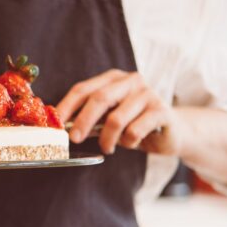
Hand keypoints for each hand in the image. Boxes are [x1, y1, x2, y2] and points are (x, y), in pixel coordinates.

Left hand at [56, 70, 183, 155]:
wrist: (171, 132)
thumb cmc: (133, 123)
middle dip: (83, 121)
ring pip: (116, 118)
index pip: (83, 89)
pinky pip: (135, 130)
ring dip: (107, 139)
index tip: (55, 124)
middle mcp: (131, 81)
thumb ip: (89, 117)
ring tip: (108, 148)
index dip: (66, 106)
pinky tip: (130, 143)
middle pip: (100, 98)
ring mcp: (148, 94)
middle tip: (74, 139)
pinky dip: (127, 142)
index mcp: (113, 79)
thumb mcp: (108, 117)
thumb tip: (61, 126)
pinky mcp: (162, 111)